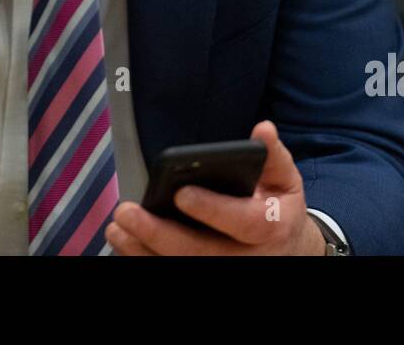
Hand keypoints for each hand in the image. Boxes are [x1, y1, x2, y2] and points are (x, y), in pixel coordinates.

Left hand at [106, 120, 327, 255]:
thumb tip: (262, 128)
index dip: (212, 209)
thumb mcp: (284, 181)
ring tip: (116, 228)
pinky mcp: (210, 274)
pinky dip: (146, 260)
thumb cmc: (276, 209)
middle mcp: (249, 257)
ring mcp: (227, 270)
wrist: (287, 251)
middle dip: (159, 234)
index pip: (245, 222)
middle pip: (202, 253)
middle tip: (126, 212)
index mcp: (271, 227)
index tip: (181, 193)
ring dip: (144, 251)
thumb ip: (273, 156)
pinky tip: (125, 244)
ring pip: (183, 267)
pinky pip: (174, 272)